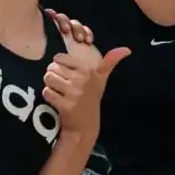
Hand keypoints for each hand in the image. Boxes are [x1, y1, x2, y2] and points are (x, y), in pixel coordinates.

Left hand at [41, 11, 129, 132]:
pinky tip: (57, 100)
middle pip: (52, 68)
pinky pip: (47, 92)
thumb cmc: (91, 97)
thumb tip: (127, 49)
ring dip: (50, 86)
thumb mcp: (101, 78)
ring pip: (48, 79)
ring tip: (59, 92)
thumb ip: (110, 61)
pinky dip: (49, 96)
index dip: (59, 66)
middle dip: (54, 76)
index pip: (59, 58)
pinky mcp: (65, 105)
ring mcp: (73, 93)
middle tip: (62, 85)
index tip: (67, 74)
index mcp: (88, 70)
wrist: (86, 125)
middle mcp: (81, 80)